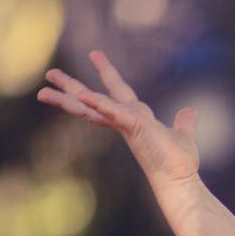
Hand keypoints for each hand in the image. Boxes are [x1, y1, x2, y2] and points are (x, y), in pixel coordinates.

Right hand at [37, 50, 199, 188]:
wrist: (181, 182)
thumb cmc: (180, 163)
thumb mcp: (182, 135)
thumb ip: (183, 122)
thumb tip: (190, 112)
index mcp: (134, 119)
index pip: (115, 94)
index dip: (106, 74)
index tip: (95, 54)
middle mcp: (124, 120)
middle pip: (91, 100)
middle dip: (70, 87)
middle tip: (49, 74)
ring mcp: (125, 123)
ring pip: (91, 106)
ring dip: (68, 94)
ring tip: (44, 86)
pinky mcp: (132, 126)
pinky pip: (112, 111)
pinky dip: (98, 103)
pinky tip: (82, 94)